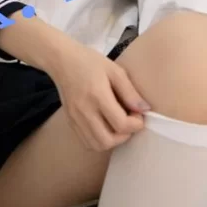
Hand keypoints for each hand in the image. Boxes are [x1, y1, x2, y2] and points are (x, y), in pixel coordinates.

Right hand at [45, 36, 149, 150]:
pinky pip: (86, 142)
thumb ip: (130, 92)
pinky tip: (105, 126)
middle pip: (108, 141)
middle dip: (124, 136)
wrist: (61, 61)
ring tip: (117, 126)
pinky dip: (99, 140)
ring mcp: (75, 118)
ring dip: (112, 140)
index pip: (121, 124)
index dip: (136, 124)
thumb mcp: (114, 71)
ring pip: (96, 145)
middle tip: (128, 122)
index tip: (138, 114)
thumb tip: (145, 109)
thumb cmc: (89, 62)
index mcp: (97, 96)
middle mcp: (84, 111)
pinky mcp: (70, 122)